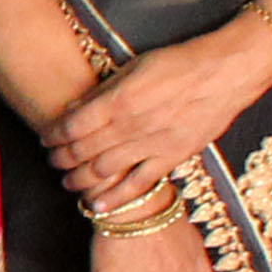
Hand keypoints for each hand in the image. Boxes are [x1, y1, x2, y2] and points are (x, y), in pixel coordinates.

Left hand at [43, 24, 271, 209]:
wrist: (226, 73)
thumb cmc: (179, 64)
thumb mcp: (134, 67)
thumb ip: (103, 92)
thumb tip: (72, 109)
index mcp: (119, 101)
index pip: (73, 126)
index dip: (54, 134)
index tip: (46, 137)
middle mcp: (131, 127)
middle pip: (83, 150)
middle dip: (61, 158)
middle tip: (52, 160)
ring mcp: (152, 145)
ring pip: (104, 171)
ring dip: (80, 179)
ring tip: (67, 181)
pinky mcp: (173, 158)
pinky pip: (139, 185)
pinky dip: (116, 199)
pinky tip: (97, 207)